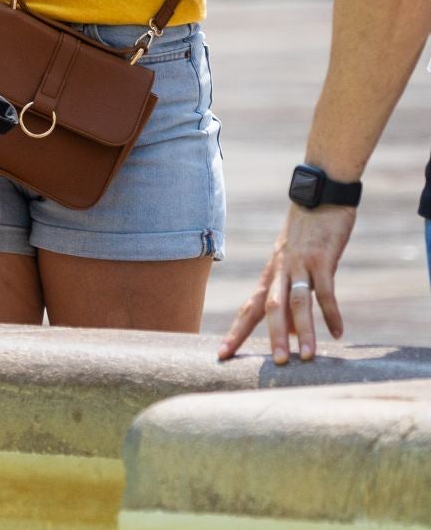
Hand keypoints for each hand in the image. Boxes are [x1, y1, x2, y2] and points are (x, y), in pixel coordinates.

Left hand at [217, 204, 356, 362]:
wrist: (319, 195)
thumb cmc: (306, 234)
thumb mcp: (293, 264)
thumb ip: (290, 295)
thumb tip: (289, 330)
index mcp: (270, 273)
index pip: (248, 307)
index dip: (236, 332)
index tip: (221, 355)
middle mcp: (279, 270)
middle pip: (269, 307)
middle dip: (270, 336)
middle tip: (274, 364)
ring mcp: (299, 263)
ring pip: (296, 302)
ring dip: (302, 330)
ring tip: (306, 357)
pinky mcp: (322, 258)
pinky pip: (325, 290)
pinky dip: (331, 313)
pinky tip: (338, 333)